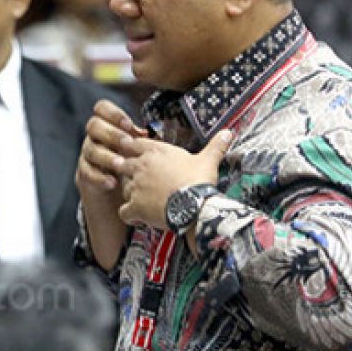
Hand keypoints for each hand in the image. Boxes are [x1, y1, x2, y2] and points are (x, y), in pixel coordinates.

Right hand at [76, 100, 145, 202]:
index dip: (114, 113)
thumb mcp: (136, 149)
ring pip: (91, 150)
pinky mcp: (84, 173)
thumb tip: (154, 132)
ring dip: (107, 157)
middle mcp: (95, 137)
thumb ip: (142, 139)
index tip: (128, 125)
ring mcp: (88, 154)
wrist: (115, 192)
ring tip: (121, 165)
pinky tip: (112, 183)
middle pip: (94, 125)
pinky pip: (87, 172)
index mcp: (108, 125)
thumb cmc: (130, 163)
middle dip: (112, 133)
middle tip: (127, 143)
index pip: (102, 108)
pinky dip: (100, 177)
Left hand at [117, 129, 232, 229]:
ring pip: (123, 188)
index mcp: (156, 152)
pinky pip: (123, 211)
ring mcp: (135, 187)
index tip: (135, 155)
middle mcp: (141, 166)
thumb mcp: (208, 160)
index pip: (133, 144)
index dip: (132, 150)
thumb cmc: (200, 181)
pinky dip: (129, 215)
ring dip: (130, 194)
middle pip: (123, 165)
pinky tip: (137, 217)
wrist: (196, 205)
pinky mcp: (134, 206)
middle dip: (128, 172)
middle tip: (141, 181)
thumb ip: (215, 146)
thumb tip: (228, 132)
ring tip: (143, 200)